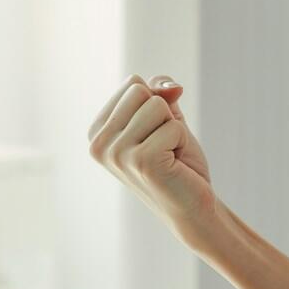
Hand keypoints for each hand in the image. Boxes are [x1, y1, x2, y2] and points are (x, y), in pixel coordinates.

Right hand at [87, 74, 215, 240]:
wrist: (192, 205)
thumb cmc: (177, 161)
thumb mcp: (165, 117)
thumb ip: (160, 91)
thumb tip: (172, 88)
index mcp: (97, 132)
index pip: (132, 83)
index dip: (155, 104)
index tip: (153, 135)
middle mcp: (99, 144)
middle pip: (140, 90)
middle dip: (163, 114)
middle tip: (164, 146)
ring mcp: (117, 154)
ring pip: (157, 105)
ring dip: (173, 129)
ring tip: (169, 155)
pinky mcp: (141, 162)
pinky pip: (173, 126)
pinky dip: (182, 142)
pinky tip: (174, 165)